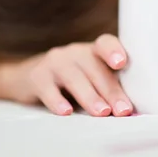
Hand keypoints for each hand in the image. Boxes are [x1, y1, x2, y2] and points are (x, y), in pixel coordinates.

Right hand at [2, 34, 131, 116]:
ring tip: (102, 112)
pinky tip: (66, 112)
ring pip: (74, 77)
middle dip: (110, 89)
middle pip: (94, 67)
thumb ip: (109, 90)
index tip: (121, 64)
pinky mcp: (37, 76)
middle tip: (122, 110)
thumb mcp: (91, 80)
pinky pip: (47, 88)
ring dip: (90, 95)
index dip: (114, 50)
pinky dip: (57, 100)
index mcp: (93, 52)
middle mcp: (75, 52)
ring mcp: (56, 62)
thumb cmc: (71, 83)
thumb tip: (130, 113)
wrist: (26, 79)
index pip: (105, 43)